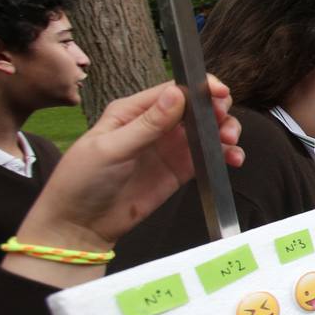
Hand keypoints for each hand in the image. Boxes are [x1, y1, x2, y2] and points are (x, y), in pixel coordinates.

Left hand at [8, 78, 241, 286]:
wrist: (81, 225)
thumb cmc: (83, 181)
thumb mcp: (111, 149)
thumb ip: (147, 124)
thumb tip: (177, 93)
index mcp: (133, 110)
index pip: (173, 89)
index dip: (200, 88)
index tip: (221, 94)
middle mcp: (155, 124)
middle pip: (196, 106)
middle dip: (217, 110)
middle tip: (224, 124)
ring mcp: (170, 147)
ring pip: (207, 129)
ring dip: (225, 131)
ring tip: (231, 143)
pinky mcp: (181, 170)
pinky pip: (209, 156)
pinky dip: (225, 155)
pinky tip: (233, 160)